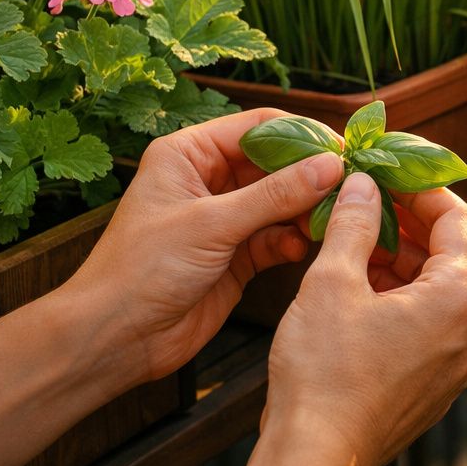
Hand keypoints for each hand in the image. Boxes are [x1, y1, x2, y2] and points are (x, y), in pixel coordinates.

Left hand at [61, 109, 343, 385]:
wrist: (115, 338)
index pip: (258, 127)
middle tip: (351, 185)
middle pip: (275, 163)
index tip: (344, 150)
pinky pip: (277, 237)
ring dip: (306, 209)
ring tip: (332, 218)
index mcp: (189, 154)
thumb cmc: (143, 269)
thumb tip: (332, 165)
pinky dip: (293, 240)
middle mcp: (208, 180)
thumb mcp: (211, 224)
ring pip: (281, 202)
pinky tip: (304, 246)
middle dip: (310, 175)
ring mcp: (224, 219)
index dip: (302, 135)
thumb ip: (275, 194)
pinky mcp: (236, 256)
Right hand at [264, 173, 466, 465]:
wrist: (316, 456)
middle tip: (367, 200)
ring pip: (437, 291)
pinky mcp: (436, 384)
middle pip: (450, 255)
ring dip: (400, 261)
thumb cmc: (325, 374)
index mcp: (460, 298)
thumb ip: (354, 225)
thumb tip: (363, 186)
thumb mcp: (333, 281)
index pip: (457, 219)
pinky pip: (428, 324)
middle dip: (407, 224)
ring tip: (354, 240)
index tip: (389, 174)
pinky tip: (359, 286)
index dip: (421, 189)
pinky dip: (400, 297)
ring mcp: (457, 362)